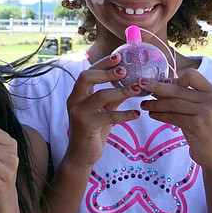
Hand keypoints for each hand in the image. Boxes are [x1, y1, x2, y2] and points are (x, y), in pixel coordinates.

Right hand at [64, 53, 140, 167]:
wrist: (82, 156)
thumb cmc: (93, 131)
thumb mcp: (103, 110)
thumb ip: (113, 97)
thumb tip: (131, 83)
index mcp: (78, 94)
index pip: (88, 72)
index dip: (103, 63)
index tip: (119, 56)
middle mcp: (74, 101)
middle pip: (86, 77)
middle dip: (106, 72)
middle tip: (125, 70)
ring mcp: (78, 113)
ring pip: (100, 95)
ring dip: (120, 91)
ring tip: (137, 89)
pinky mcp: (86, 126)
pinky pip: (108, 116)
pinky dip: (125, 114)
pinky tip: (137, 113)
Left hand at [138, 69, 211, 168]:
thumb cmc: (201, 126)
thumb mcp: (195, 108)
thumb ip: (181, 96)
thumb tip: (157, 84)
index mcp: (211, 91)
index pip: (191, 74)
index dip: (176, 78)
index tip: (163, 83)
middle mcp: (211, 100)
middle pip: (177, 89)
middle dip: (156, 86)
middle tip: (141, 84)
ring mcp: (205, 113)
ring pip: (173, 103)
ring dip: (155, 104)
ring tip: (144, 105)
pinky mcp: (198, 126)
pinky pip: (173, 117)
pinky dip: (160, 115)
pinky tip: (152, 115)